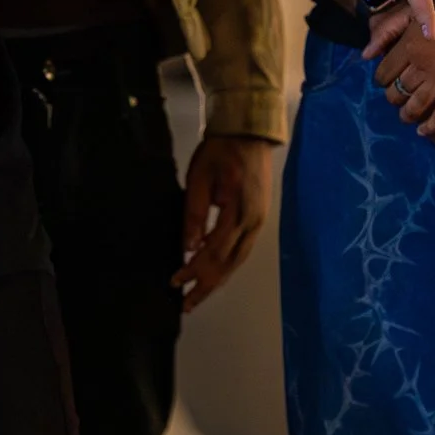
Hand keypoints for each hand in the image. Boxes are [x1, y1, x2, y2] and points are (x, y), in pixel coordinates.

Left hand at [174, 134, 275, 311]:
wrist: (249, 131)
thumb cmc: (220, 150)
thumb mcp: (199, 178)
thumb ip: (194, 214)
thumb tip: (188, 248)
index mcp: (239, 213)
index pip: (213, 253)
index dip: (194, 271)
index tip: (175, 282)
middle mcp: (253, 223)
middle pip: (229, 264)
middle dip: (207, 286)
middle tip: (186, 304)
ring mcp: (259, 221)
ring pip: (237, 260)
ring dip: (217, 279)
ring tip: (198, 294)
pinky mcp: (258, 217)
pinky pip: (242, 249)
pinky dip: (226, 263)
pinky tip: (211, 268)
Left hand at [371, 0, 434, 144]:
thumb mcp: (415, 10)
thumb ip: (388, 30)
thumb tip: (365, 55)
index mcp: (408, 44)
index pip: (384, 72)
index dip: (382, 80)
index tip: (386, 82)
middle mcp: (421, 64)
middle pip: (398, 91)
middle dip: (394, 98)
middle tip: (397, 100)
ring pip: (417, 105)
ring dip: (409, 115)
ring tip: (407, 117)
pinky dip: (432, 125)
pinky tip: (426, 131)